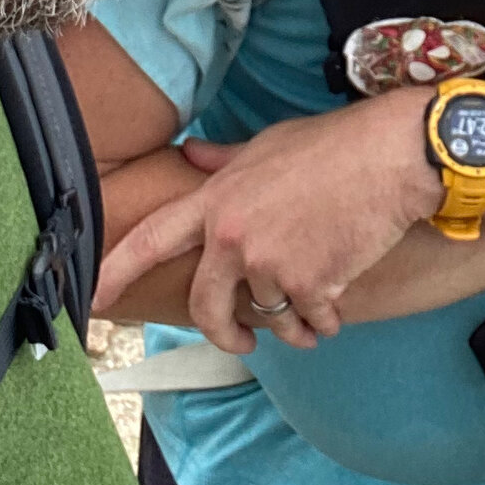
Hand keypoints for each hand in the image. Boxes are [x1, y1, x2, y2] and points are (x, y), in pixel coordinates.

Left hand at [91, 94, 434, 350]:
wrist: (393, 156)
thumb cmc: (335, 144)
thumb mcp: (269, 144)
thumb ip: (224, 161)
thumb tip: (190, 156)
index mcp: (217, 199)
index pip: (151, 240)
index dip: (115, 271)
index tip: (91, 299)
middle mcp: (233, 234)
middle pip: (206, 306)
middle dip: (222, 333)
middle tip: (240, 340)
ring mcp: (269, 262)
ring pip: (267, 315)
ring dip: (292, 323)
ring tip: (313, 311)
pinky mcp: (309, 284)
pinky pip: (308, 321)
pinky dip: (323, 321)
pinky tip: (337, 304)